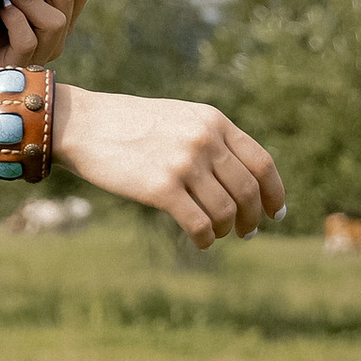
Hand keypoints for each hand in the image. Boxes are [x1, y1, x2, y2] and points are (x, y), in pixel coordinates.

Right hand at [53, 86, 285, 246]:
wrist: (85, 124)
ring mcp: (184, 164)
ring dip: (227, 229)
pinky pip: (199, 224)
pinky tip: (202, 242)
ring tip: (219, 234)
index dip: (273, 192)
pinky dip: (207, 239)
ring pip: (225, 211)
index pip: (262, 163)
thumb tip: (242, 180)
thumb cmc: (132, 125)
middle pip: (247, 191)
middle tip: (248, 232)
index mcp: (214, 122)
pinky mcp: (161, 188)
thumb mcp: (181, 118)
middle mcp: (204, 141)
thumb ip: (212, 140)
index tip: (275, 212)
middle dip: (253, 218)